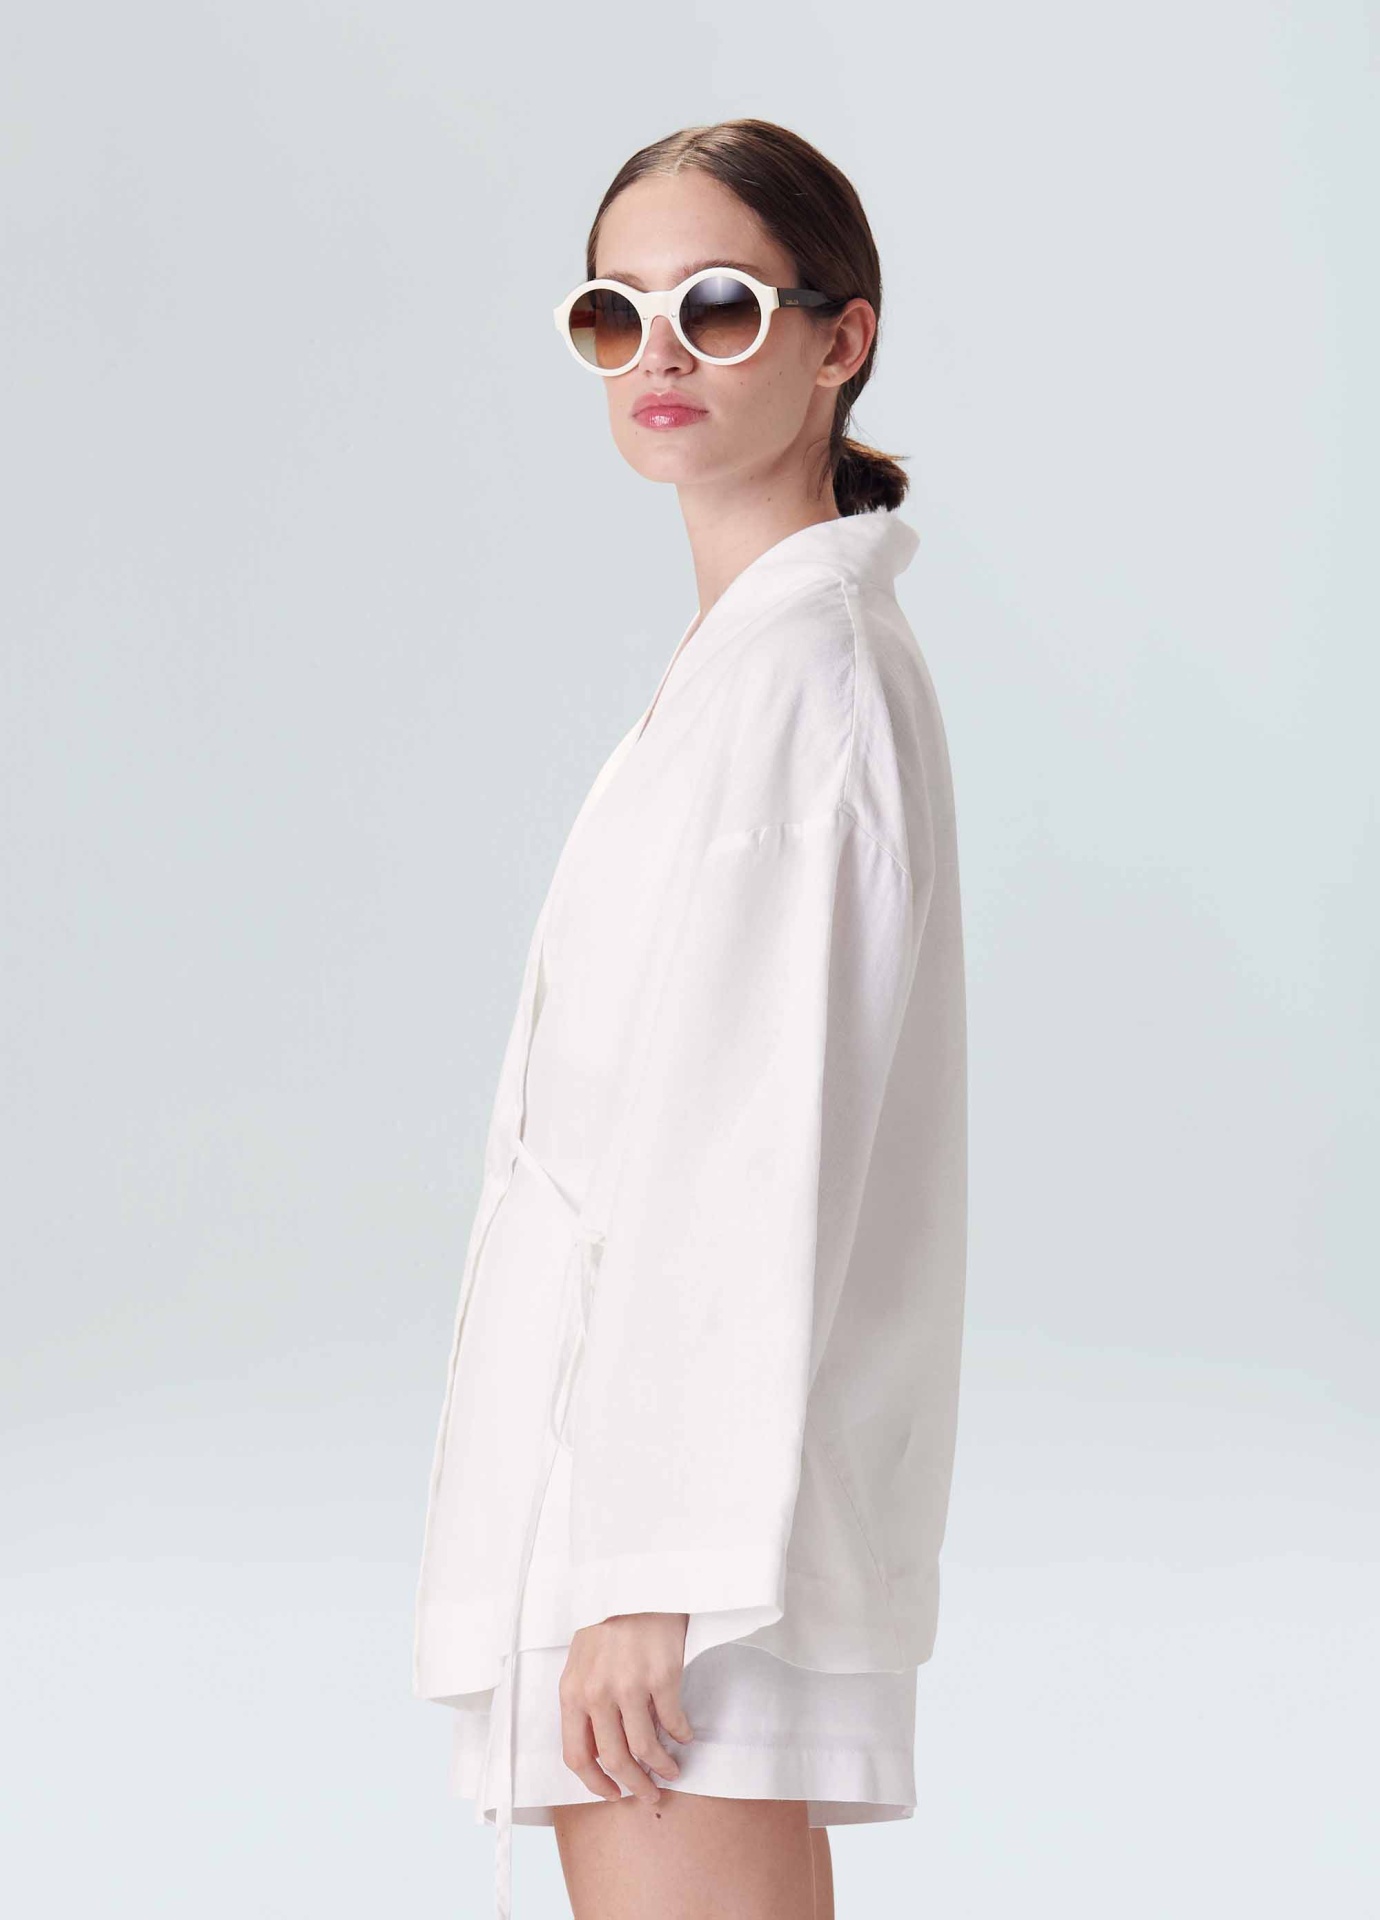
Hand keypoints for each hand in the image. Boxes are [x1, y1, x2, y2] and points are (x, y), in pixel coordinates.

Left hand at [559, 1611, 695, 1804]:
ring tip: (672, 1771)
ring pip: (644, 1747)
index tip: (612, 1792)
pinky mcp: (661, 1676)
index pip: (576, 1755)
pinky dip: (680, 1736)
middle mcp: (598, 1693)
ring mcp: (630, 1685)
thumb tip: (598, 1748)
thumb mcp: (580, 1662)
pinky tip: (684, 1736)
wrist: (634, 1586)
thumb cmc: (606, 1624)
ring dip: (661, 1767)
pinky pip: (672, 1721)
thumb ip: (583, 1702)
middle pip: (614, 1759)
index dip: (595, 1783)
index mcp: (572, 1693)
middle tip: (648, 1793)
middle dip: (633, 1784)